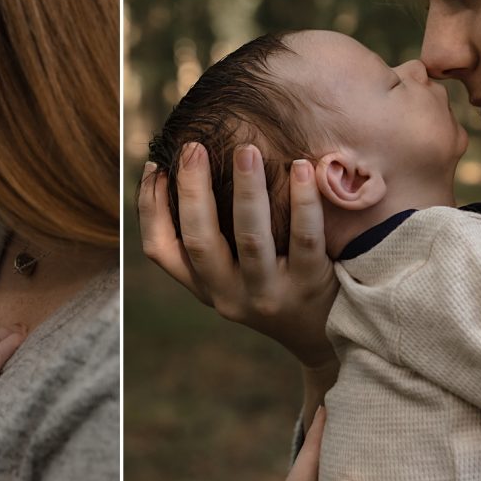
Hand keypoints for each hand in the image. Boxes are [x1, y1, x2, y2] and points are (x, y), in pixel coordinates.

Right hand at [138, 143, 338, 369]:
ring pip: (251, 239)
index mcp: (205, 286)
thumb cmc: (276, 285)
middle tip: (193, 147)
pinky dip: (302, 200)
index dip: (150, 208)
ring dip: (246, 190)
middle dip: (192, 190)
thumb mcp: (236, 275)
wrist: (330, 334)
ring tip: (246, 151)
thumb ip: (214, 239)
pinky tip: (302, 168)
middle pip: (199, 241)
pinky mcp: (310, 285)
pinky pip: (304, 237)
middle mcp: (231, 295)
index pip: (160, 250)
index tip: (155, 166)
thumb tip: (190, 168)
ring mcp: (271, 293)